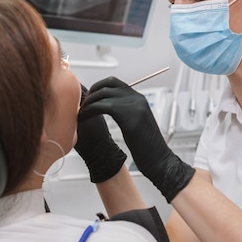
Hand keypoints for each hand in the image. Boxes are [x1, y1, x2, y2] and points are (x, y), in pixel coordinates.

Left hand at [79, 77, 194, 201]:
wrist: (159, 159)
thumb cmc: (147, 146)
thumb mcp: (137, 123)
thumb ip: (126, 111)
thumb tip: (108, 106)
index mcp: (139, 99)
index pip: (114, 82)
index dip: (98, 87)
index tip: (89, 98)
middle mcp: (137, 99)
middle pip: (107, 84)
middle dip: (91, 93)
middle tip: (82, 105)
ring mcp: (135, 106)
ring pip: (103, 94)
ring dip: (88, 102)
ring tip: (82, 112)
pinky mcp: (129, 117)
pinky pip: (103, 106)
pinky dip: (90, 110)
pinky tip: (85, 117)